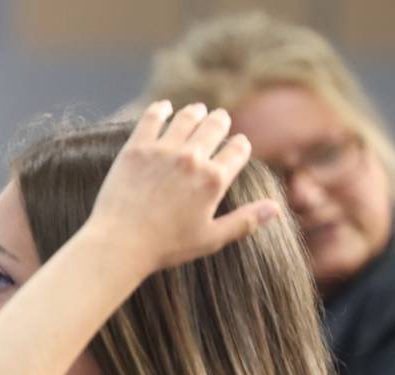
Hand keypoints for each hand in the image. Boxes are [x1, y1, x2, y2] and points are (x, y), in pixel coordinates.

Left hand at [85, 100, 280, 274]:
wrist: (119, 244)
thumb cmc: (165, 247)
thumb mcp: (210, 239)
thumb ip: (244, 221)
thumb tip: (275, 208)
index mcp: (214, 180)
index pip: (238, 150)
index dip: (240, 145)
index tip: (238, 143)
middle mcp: (192, 159)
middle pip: (214, 127)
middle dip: (220, 121)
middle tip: (219, 118)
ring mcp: (163, 151)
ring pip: (187, 118)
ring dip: (195, 112)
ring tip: (197, 110)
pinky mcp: (136, 148)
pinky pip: (152, 119)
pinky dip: (161, 110)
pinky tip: (164, 107)